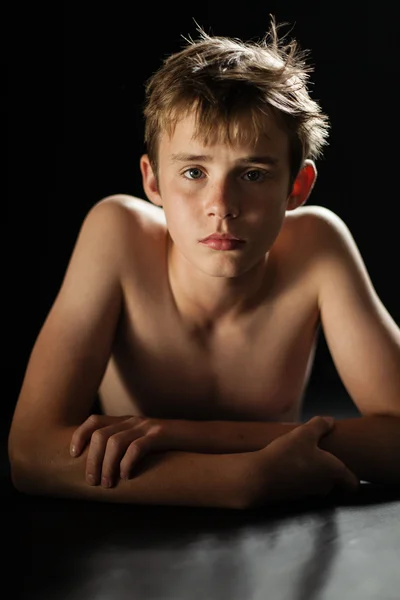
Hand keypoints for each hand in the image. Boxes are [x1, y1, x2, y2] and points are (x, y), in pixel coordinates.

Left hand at [70, 414, 171, 487]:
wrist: (204, 439)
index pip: (94, 421)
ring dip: (106, 465)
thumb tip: (103, 469)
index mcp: (127, 422)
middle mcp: (134, 421)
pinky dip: (127, 463)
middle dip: (91, 459)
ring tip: (108, 484)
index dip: (79, 435)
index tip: (73, 455)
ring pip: (114, 442)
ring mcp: (148, 426)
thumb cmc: (173, 448)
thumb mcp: (146, 444)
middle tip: (92, 481)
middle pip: (100, 434)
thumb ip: (127, 449)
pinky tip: (127, 477)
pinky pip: (136, 447)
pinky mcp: (162, 434)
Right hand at [245, 416, 359, 506]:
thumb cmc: (288, 454)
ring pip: (318, 483)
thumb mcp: (304, 433)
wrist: (261, 477)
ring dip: (314, 473)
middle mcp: (325, 486)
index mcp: (334, 472)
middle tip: (322, 455)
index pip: (353, 484)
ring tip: (304, 457)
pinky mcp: (294, 495)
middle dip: (330, 471)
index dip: (353, 476)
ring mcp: (309, 493)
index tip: (349, 465)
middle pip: (335, 482)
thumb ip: (320, 425)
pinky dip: (300, 477)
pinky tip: (289, 464)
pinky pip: (303, 485)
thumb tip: (331, 421)